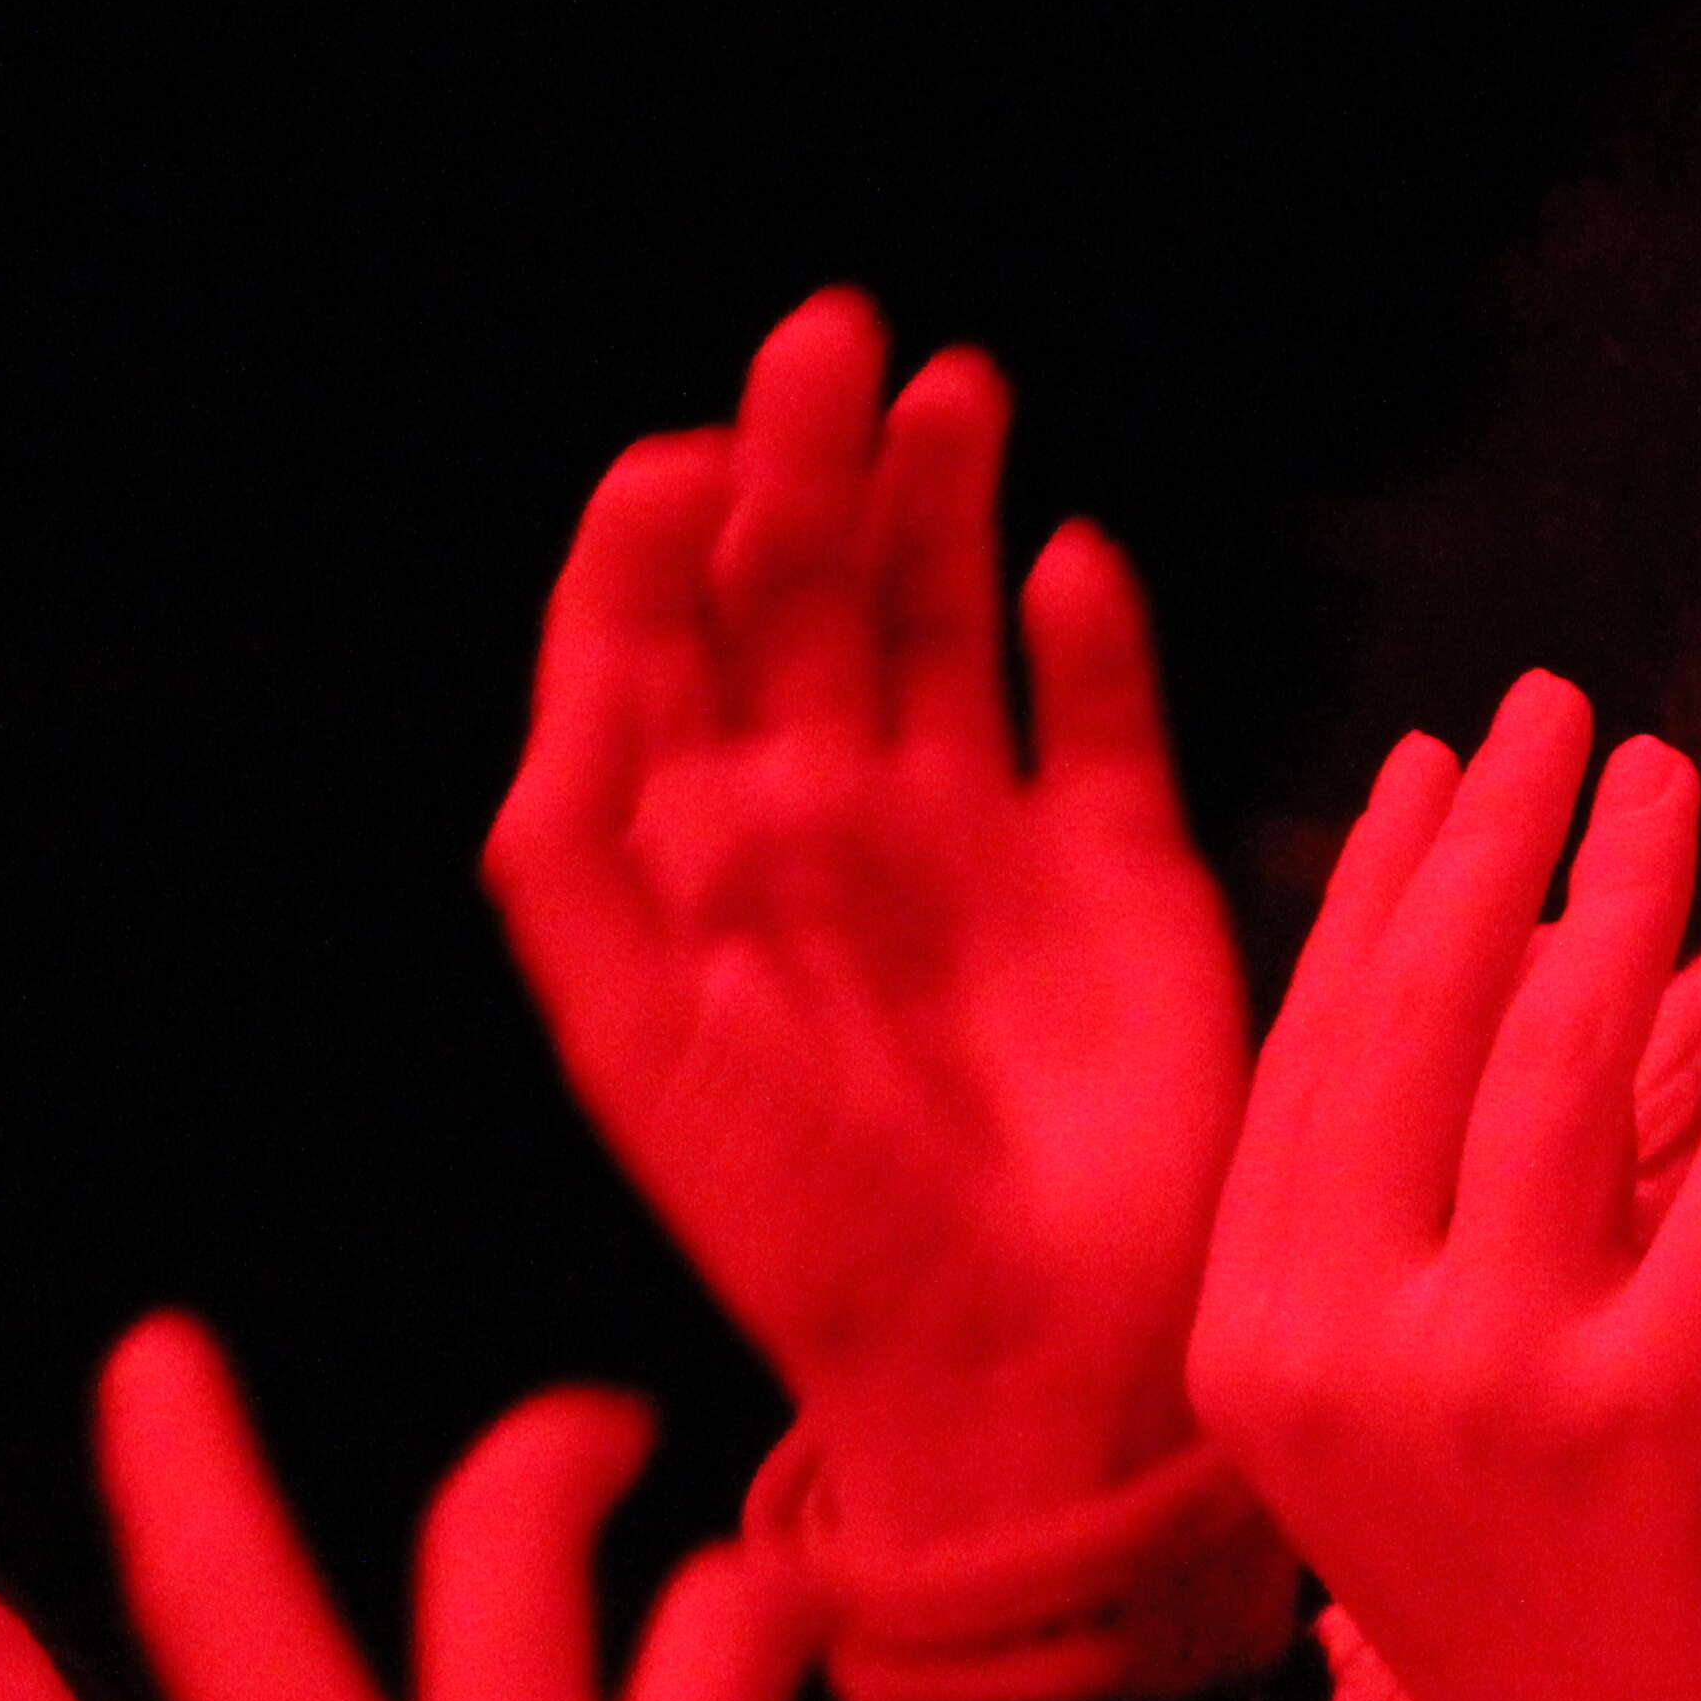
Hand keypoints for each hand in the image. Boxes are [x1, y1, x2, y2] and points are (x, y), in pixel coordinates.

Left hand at [488, 289, 1250, 1546]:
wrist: (1029, 1363)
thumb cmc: (809, 1224)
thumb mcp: (635, 1044)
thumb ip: (580, 853)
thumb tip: (610, 640)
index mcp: (696, 865)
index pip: (656, 650)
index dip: (654, 542)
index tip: (682, 460)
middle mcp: (830, 828)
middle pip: (803, 597)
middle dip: (803, 461)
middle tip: (824, 337)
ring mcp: (980, 842)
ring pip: (946, 619)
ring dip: (940, 501)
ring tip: (949, 388)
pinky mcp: (1119, 872)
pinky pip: (1099, 713)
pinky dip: (1087, 629)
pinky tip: (1067, 561)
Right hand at [1183, 677, 1700, 1700]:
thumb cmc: (1558, 1594)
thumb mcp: (1397, 1421)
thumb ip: (1390, 1228)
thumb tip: (1445, 962)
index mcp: (1249, 1350)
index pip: (1313, 1051)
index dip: (1386, 881)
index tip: (1444, 756)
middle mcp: (1341, 1356)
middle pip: (1418, 1016)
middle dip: (1499, 831)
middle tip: (1566, 706)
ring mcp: (1499, 1381)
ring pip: (1564, 1054)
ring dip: (1632, 883)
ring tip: (1675, 778)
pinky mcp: (1674, 1400)